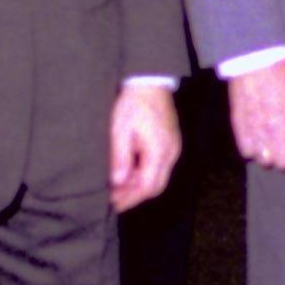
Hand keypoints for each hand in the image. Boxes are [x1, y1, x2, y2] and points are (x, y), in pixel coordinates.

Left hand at [107, 84, 181, 211]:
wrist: (149, 81)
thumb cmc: (133, 103)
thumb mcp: (120, 130)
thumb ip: (120, 158)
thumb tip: (117, 182)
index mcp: (159, 151)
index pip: (147, 187)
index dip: (129, 198)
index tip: (111, 204)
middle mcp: (171, 153)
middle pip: (155, 186)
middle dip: (134, 195)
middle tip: (113, 199)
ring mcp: (173, 148)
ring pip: (158, 177)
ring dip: (138, 185)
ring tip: (117, 187)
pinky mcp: (170, 142)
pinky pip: (159, 166)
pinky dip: (144, 174)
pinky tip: (129, 172)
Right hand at [228, 58, 284, 172]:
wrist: (255, 59)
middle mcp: (275, 129)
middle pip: (284, 165)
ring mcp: (255, 129)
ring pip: (264, 162)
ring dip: (270, 157)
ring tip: (272, 145)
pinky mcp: (239, 127)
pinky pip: (246, 153)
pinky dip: (253, 150)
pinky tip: (257, 139)